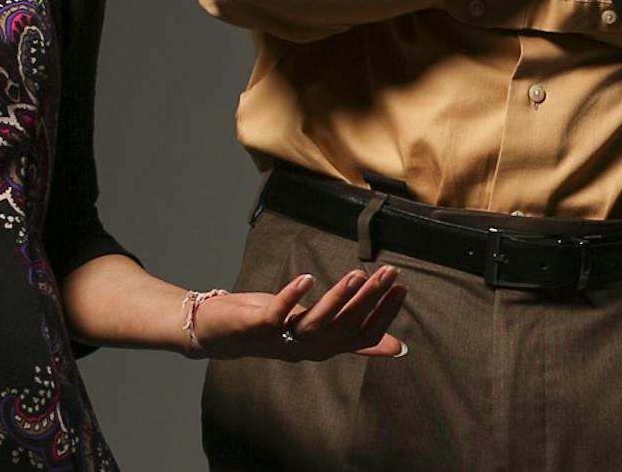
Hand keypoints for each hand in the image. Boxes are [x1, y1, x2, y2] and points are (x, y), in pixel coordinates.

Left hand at [196, 266, 407, 360]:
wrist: (218, 335)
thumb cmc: (273, 329)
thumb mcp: (318, 332)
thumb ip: (354, 340)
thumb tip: (396, 348)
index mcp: (324, 346)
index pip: (363, 334)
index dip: (384, 314)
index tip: (402, 287)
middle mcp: (307, 347)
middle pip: (344, 326)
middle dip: (370, 298)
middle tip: (391, 272)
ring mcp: (282, 338)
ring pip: (316, 322)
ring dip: (338, 298)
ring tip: (359, 274)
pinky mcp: (258, 326)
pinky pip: (277, 314)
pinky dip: (291, 297)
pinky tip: (307, 278)